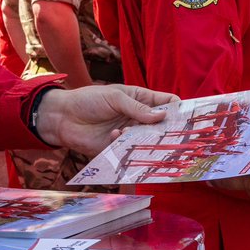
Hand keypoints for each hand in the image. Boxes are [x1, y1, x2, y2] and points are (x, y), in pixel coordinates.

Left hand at [34, 84, 178, 154]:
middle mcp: (138, 118)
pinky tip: (115, 136)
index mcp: (140, 99)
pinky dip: (126, 146)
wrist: (63, 117)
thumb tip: (162, 116)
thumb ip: (138, 108)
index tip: (186, 117)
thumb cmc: (89, 100)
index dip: (177, 108)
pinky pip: (130, 151)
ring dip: (146, 139)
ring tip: (140, 135)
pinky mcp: (118, 149)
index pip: (166, 103)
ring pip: (147, 140)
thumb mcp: (115, 98)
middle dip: (167, 130)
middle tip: (174, 136)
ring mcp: (129, 134)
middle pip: (160, 126)